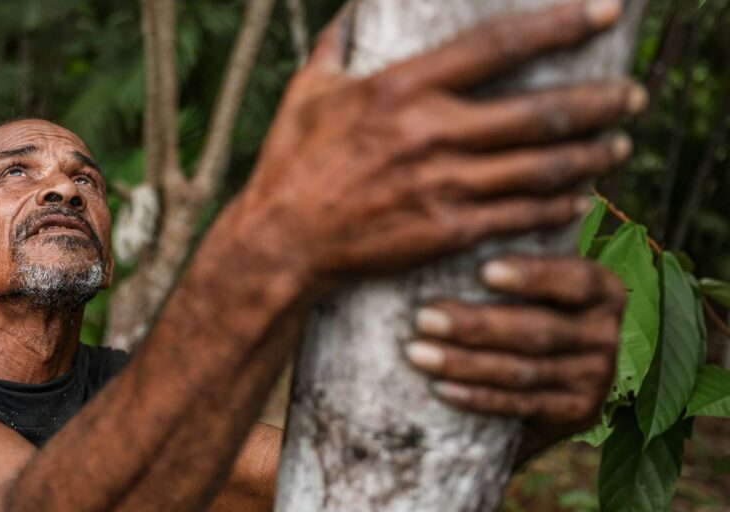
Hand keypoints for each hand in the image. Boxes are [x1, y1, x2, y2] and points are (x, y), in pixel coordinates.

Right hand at [232, 0, 643, 286]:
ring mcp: (443, 186)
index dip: (559, 25)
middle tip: (632, 95)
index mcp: (400, 90)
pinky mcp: (447, 231)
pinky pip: (518, 215)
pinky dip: (557, 205)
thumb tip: (350, 13)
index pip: (496, 46)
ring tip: (619, 145)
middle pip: (537, 112)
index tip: (603, 12)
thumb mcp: (308, 93)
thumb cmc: (291, 163)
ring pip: (540, 167)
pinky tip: (578, 197)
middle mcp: (430, 134)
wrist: (282, 241)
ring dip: (590, 155)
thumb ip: (336, 47)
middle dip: (598, 102)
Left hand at [406, 256, 625, 460]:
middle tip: (424, 318)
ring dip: (464, 364)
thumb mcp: (532, 284)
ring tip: (417, 353)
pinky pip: (520, 405)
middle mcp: (606, 334)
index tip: (485, 271)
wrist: (550, 384)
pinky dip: (477, 398)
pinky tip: (440, 388)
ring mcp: (595, 378)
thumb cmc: (525, 310)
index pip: (574, 281)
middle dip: (476, 325)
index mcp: (604, 290)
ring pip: (523, 372)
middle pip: (538, 331)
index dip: (532, 276)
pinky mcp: (577, 414)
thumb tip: (459, 227)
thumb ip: (514, 258)